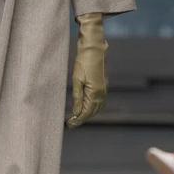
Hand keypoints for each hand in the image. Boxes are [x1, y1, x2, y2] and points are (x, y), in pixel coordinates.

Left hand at [66, 12, 107, 128]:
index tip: (69, 124)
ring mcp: (104, 90)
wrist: (93, 49)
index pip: (86, 112)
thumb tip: (76, 112)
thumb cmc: (83, 62)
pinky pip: (100, 102)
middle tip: (71, 123)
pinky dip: (93, 108)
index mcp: (94, 93)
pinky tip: (86, 107)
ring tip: (77, 117)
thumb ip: (77, 97)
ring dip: (88, 114)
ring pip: (97, 108)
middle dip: (82, 119)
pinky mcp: (103, 86)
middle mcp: (101, 93)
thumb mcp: (77, 80)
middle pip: (92, 112)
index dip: (78, 120)